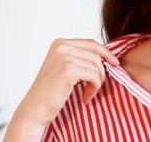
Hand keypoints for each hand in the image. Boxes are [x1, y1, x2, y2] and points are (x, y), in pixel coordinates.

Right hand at [4, 38, 119, 141]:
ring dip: (97, 82)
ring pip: (97, 65)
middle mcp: (61, 46)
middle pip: (96, 54)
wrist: (35, 108)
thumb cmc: (51, 92)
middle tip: (95, 87)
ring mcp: (64, 56)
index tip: (115, 63)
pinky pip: (94, 76)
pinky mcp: (68, 69)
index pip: (91, 43)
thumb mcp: (65, 68)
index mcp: (60, 43)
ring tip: (88, 93)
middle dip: (101, 71)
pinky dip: (94, 88)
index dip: (106, 53)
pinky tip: (85, 97)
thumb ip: (80, 58)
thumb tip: (107, 56)